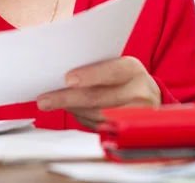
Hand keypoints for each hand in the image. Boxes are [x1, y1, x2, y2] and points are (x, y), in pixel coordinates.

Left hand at [36, 56, 160, 129]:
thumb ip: (95, 66)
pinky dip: (82, 118)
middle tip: (45, 100)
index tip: (68, 80)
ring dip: (72, 109)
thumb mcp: (116, 64)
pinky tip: (71, 110)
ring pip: (96, 115)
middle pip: (99, 98)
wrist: (149, 95)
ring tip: (51, 102)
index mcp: (132, 69)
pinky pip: (99, 127)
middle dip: (68, 99)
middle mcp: (139, 92)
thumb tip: (60, 71)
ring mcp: (136, 114)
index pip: (111, 72)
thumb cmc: (122, 76)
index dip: (90, 76)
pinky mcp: (129, 131)